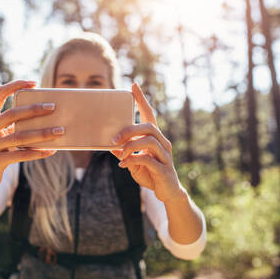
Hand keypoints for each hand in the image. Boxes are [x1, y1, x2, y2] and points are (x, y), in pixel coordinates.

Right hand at [0, 80, 62, 190]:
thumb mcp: (1, 134)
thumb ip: (13, 124)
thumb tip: (45, 114)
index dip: (15, 85)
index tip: (34, 82)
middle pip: (11, 114)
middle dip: (34, 109)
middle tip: (53, 107)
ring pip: (19, 137)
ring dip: (42, 133)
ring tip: (59, 131)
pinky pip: (20, 155)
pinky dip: (37, 153)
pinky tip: (51, 151)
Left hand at [111, 82, 185, 203]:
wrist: (167, 192)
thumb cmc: (151, 174)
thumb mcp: (134, 162)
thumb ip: (125, 153)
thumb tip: (111, 146)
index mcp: (155, 138)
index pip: (149, 114)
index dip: (142, 99)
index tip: (133, 85)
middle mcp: (163, 143)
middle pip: (149, 127)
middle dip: (130, 130)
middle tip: (114, 138)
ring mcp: (165, 156)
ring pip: (150, 141)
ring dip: (131, 146)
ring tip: (120, 154)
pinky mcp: (164, 169)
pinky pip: (148, 159)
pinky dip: (133, 160)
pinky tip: (123, 165)